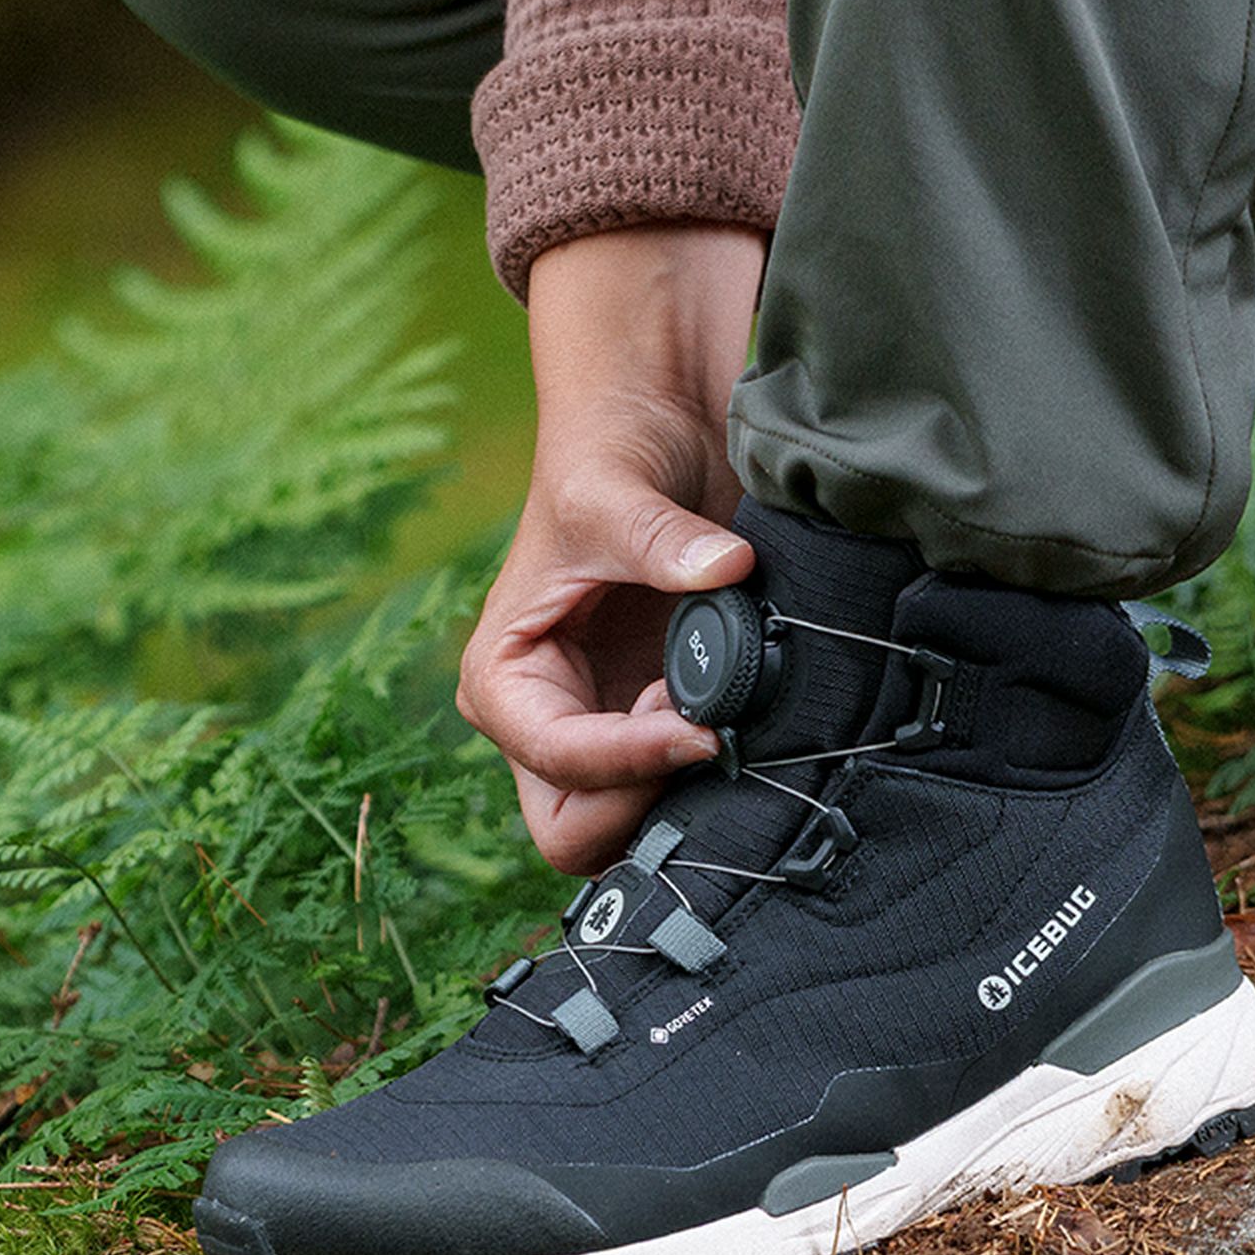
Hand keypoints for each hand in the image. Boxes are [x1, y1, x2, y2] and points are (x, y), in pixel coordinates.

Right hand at [457, 224, 766, 874]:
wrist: (663, 420)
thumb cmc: (608, 452)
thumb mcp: (611, 490)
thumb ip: (658, 539)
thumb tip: (725, 570)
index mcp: (503, 681)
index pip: (560, 764)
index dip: (633, 758)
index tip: (706, 724)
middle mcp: (546, 722)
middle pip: (579, 833)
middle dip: (646, 803)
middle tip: (708, 732)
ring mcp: (608, 731)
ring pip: (636, 830)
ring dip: (688, 794)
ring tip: (729, 711)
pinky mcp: (666, 723)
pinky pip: (690, 791)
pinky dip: (725, 770)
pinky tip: (751, 707)